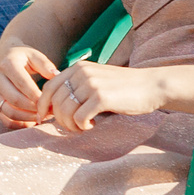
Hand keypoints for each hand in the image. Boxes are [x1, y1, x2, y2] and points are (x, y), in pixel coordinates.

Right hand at [0, 44, 59, 125]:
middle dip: (34, 109)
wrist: (6, 58)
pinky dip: (20, 125)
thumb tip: (56, 75)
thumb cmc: (24, 58)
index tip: (52, 102)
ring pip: (9, 112)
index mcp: (7, 64)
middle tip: (50, 111)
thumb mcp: (35, 56)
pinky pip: (5, 120)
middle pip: (15, 100)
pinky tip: (33, 121)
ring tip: (43, 117)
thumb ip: (46, 65)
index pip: (23, 84)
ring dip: (28, 118)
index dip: (37, 96)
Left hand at [46, 59, 167, 131]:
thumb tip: (54, 106)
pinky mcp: (101, 97)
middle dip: (59, 119)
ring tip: (83, 126)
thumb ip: (77, 87)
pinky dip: (83, 126)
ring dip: (71, 125)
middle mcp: (82, 73)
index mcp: (78, 67)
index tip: (44, 118)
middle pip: (55, 102)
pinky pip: (79, 118)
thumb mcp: (96, 80)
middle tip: (73, 126)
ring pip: (65, 111)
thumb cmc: (123, 88)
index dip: (42, 105)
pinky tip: (93, 124)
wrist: (151, 86)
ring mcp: (91, 84)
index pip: (49, 87)